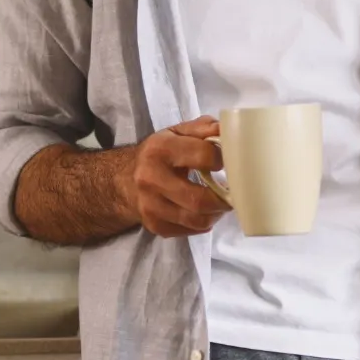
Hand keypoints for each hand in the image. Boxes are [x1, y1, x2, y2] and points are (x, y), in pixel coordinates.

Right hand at [124, 117, 232, 237]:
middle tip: (233, 193)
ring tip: (220, 203)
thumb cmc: (160, 153)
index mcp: (160, 149)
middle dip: (224, 199)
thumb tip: (228, 130)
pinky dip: (203, 223)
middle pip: (199, 199)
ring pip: (197, 220)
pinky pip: (190, 231)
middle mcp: (151, 179)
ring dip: (216, 213)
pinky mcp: (154, 225)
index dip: (222, 159)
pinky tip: (204, 211)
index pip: (204, 156)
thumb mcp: (177, 132)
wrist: (125, 179)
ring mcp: (150, 206)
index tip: (227, 162)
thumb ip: (203, 128)